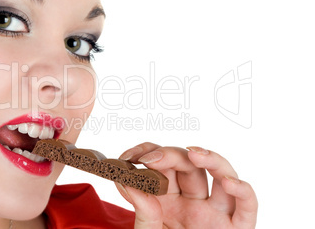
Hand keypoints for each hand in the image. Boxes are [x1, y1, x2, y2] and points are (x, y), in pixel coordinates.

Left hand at [116, 143, 257, 228]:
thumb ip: (142, 210)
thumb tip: (129, 181)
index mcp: (168, 199)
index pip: (162, 164)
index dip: (147, 153)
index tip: (128, 157)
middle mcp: (192, 200)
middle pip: (188, 166)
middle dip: (170, 155)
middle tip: (150, 159)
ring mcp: (215, 212)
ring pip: (222, 175)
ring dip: (211, 159)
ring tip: (193, 155)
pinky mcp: (236, 227)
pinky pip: (247, 206)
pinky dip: (243, 191)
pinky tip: (228, 182)